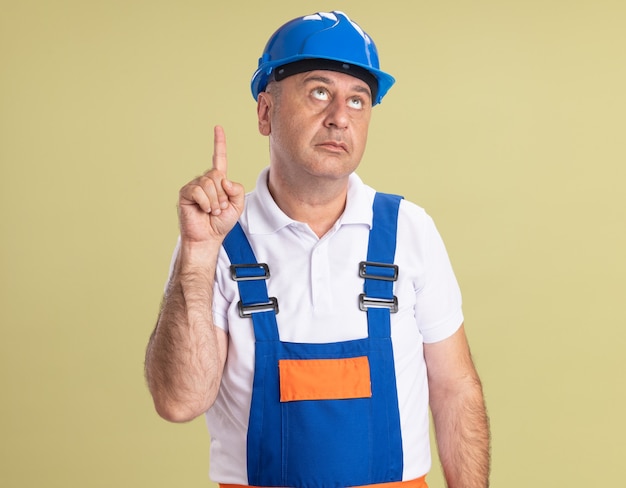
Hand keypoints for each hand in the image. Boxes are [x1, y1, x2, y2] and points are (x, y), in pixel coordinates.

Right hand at [178, 126, 244, 242]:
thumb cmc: (221, 222)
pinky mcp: (186, 193)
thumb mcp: (237, 206)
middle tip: (220, 208)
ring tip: (212, 211)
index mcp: (218, 181)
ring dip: (215, 201)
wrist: (208, 237)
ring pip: (209, 183)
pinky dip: (205, 203)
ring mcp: (195, 186)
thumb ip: (237, 190)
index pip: (219, 158)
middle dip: (223, 195)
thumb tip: (224, 180)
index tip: (218, 127)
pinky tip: (203, 210)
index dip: (219, 143)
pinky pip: (199, 191)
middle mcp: (206, 180)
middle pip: (217, 175)